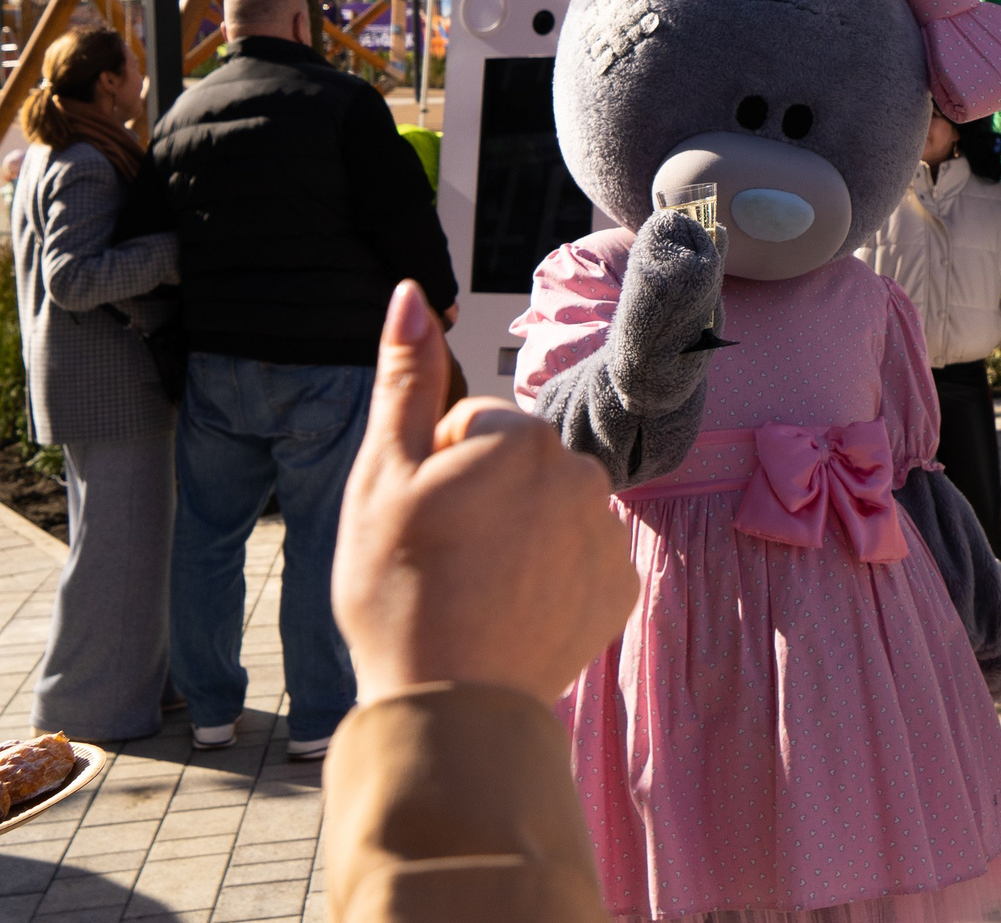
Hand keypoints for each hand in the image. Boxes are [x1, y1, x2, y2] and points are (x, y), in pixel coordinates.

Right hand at [336, 282, 640, 708]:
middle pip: (516, 463)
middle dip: (481, 496)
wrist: (450, 708)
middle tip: (444, 559)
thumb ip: (403, 380)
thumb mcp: (380, 478)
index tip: (420, 520)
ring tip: (476, 590)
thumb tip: (412, 292)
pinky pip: (578, 560)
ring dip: (517, 536)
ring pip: (549, 510)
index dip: (435, 470)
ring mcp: (606, 533)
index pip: (470, 424)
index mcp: (521, 437)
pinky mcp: (619, 587)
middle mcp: (581, 473)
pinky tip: (513, 614)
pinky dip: (549, 580)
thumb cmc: (399, 591)